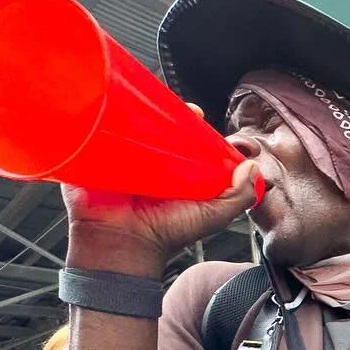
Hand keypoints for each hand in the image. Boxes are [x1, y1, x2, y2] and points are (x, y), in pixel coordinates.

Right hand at [64, 103, 261, 274]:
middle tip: (181, 109)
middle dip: (172, 113)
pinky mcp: (97, 155)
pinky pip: (99, 130)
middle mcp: (153, 162)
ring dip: (140, 110)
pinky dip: (106, 116)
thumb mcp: (212, 217)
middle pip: (162, 127)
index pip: (190, 141)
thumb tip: (251, 167)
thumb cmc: (166, 234)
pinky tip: (117, 105)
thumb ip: (238, 197)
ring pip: (133, 124)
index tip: (202, 118)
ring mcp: (123, 157)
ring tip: (151, 103)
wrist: (123, 245)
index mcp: (179, 173)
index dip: (197, 128)